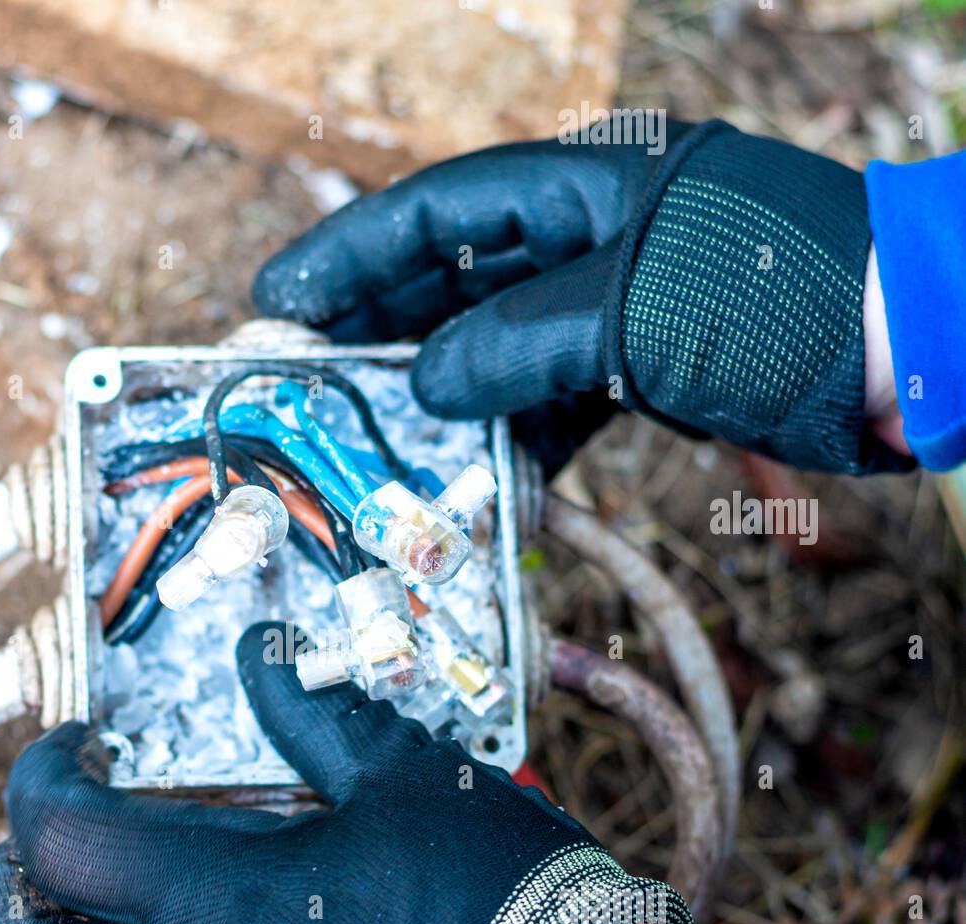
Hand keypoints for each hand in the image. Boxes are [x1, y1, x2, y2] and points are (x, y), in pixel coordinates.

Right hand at [255, 118, 913, 476]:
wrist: (910, 352)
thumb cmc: (786, 299)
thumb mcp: (635, 309)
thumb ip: (518, 344)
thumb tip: (426, 386)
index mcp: (585, 183)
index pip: (439, 210)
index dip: (351, 255)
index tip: (281, 298)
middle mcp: (589, 236)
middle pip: (455, 279)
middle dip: (383, 333)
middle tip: (312, 383)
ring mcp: (615, 303)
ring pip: (497, 348)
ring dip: (442, 399)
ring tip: (376, 441)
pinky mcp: (643, 367)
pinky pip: (554, 402)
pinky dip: (517, 443)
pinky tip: (478, 480)